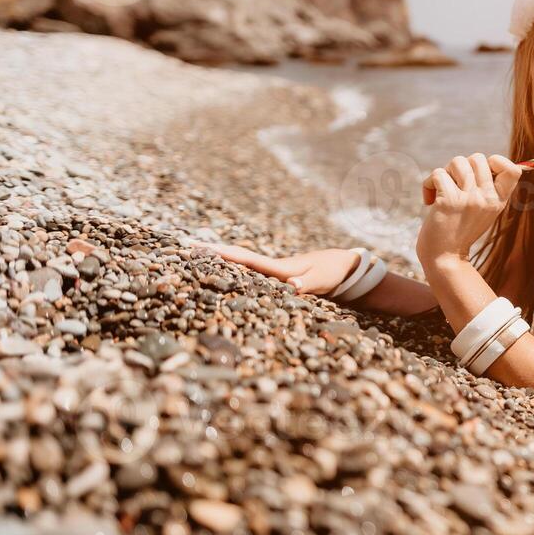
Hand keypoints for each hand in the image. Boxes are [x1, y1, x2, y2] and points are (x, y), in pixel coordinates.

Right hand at [194, 243, 361, 294]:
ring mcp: (275, 271)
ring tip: (195, 253)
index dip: (225, 256)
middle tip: (186, 247)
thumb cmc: (334, 273)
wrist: (346, 266)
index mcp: (280, 269)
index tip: (201, 248)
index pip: (248, 261)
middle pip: (239, 259)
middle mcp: (273, 267)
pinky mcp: (280, 276)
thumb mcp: (322, 281)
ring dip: (222, 258)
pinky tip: (223, 267)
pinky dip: (236, 266)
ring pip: (244, 264)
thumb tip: (293, 287)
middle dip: (214, 253)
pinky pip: (253, 271)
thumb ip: (308, 284)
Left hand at [416, 153, 522, 265]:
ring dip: (446, 172)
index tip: (483, 172)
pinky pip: (438, 174)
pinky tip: (430, 199)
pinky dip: (429, 184)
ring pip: (457, 162)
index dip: (497, 161)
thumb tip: (487, 160)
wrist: (444, 256)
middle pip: (478, 158)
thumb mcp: (485, 211)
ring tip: (443, 190)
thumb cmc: (461, 230)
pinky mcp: (449, 200)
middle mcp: (487, 198)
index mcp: (499, 200)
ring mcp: (469, 199)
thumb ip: (488, 188)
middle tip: (455, 184)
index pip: (513, 170)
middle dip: (462, 166)